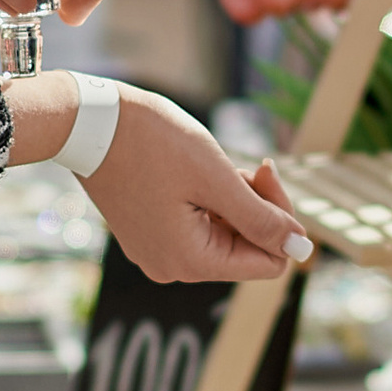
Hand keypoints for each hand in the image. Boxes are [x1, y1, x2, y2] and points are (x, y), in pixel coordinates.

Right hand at [68, 86, 314, 287]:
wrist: (89, 122)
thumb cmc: (153, 144)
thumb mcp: (218, 179)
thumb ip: (263, 219)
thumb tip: (302, 251)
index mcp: (191, 262)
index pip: (269, 261)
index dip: (280, 220)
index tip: (266, 173)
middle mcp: (172, 268)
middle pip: (246, 249)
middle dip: (256, 206)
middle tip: (249, 163)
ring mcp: (157, 253)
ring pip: (224, 236)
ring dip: (234, 201)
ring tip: (217, 164)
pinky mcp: (148, 235)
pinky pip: (198, 228)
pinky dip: (210, 201)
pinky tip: (199, 171)